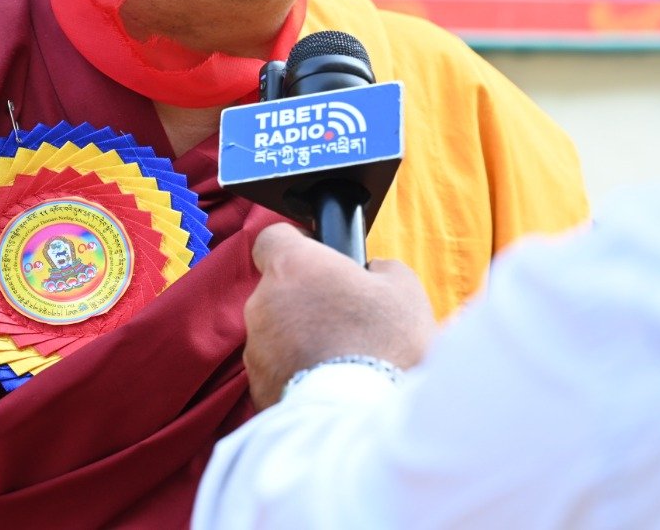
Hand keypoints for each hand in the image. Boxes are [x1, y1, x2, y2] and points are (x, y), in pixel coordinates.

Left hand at [243, 223, 436, 409]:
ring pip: (277, 333)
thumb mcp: (404, 289)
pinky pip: (278, 371)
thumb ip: (380, 268)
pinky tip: (331, 385)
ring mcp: (256, 351)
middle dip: (306, 300)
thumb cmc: (385, 345)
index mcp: (292, 268)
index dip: (297, 244)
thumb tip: (372, 273)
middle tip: (346, 318)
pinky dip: (298, 374)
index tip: (318, 257)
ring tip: (342, 358)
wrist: (364, 421)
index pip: (272, 237)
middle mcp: (263, 304)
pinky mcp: (257, 391)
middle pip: (279, 290)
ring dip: (301, 339)